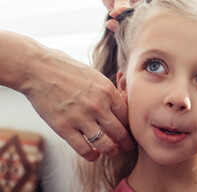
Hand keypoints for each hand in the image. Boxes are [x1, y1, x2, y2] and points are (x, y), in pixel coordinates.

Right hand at [24, 46, 134, 160]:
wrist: (39, 69)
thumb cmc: (68, 70)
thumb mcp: (95, 77)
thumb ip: (107, 93)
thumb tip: (119, 107)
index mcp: (108, 91)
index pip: (127, 115)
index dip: (130, 125)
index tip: (130, 130)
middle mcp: (98, 106)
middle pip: (120, 132)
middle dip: (126, 142)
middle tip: (127, 146)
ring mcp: (81, 118)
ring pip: (105, 144)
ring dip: (111, 151)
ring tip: (112, 152)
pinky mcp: (64, 128)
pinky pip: (84, 149)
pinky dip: (91, 155)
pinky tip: (94, 154)